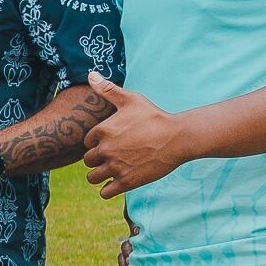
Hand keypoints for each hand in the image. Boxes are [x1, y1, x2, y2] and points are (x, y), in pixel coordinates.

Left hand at [81, 71, 189, 197]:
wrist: (178, 138)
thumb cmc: (154, 117)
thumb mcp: (131, 99)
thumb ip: (108, 89)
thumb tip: (91, 74)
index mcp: (102, 131)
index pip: (87, 143)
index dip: (98, 143)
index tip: (112, 142)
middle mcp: (105, 150)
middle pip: (88, 161)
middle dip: (98, 159)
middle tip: (115, 156)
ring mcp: (115, 167)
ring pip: (92, 178)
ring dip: (100, 175)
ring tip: (114, 169)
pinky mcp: (126, 182)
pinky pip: (105, 192)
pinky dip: (109, 189)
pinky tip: (119, 181)